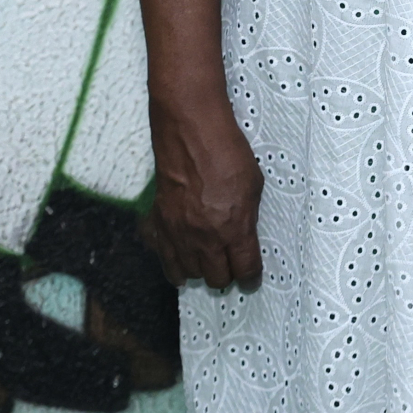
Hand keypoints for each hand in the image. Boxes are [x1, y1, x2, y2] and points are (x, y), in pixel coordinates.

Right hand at [146, 97, 264, 288]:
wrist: (191, 134)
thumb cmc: (228, 152)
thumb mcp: (253, 185)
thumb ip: (248, 216)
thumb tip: (244, 233)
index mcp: (234, 229)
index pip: (244, 270)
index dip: (250, 277)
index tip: (251, 278)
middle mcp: (205, 238)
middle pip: (216, 278)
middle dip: (226, 276)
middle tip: (230, 267)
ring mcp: (178, 233)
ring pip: (189, 273)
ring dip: (200, 270)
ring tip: (207, 263)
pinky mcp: (158, 223)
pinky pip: (164, 258)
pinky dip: (173, 264)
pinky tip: (180, 263)